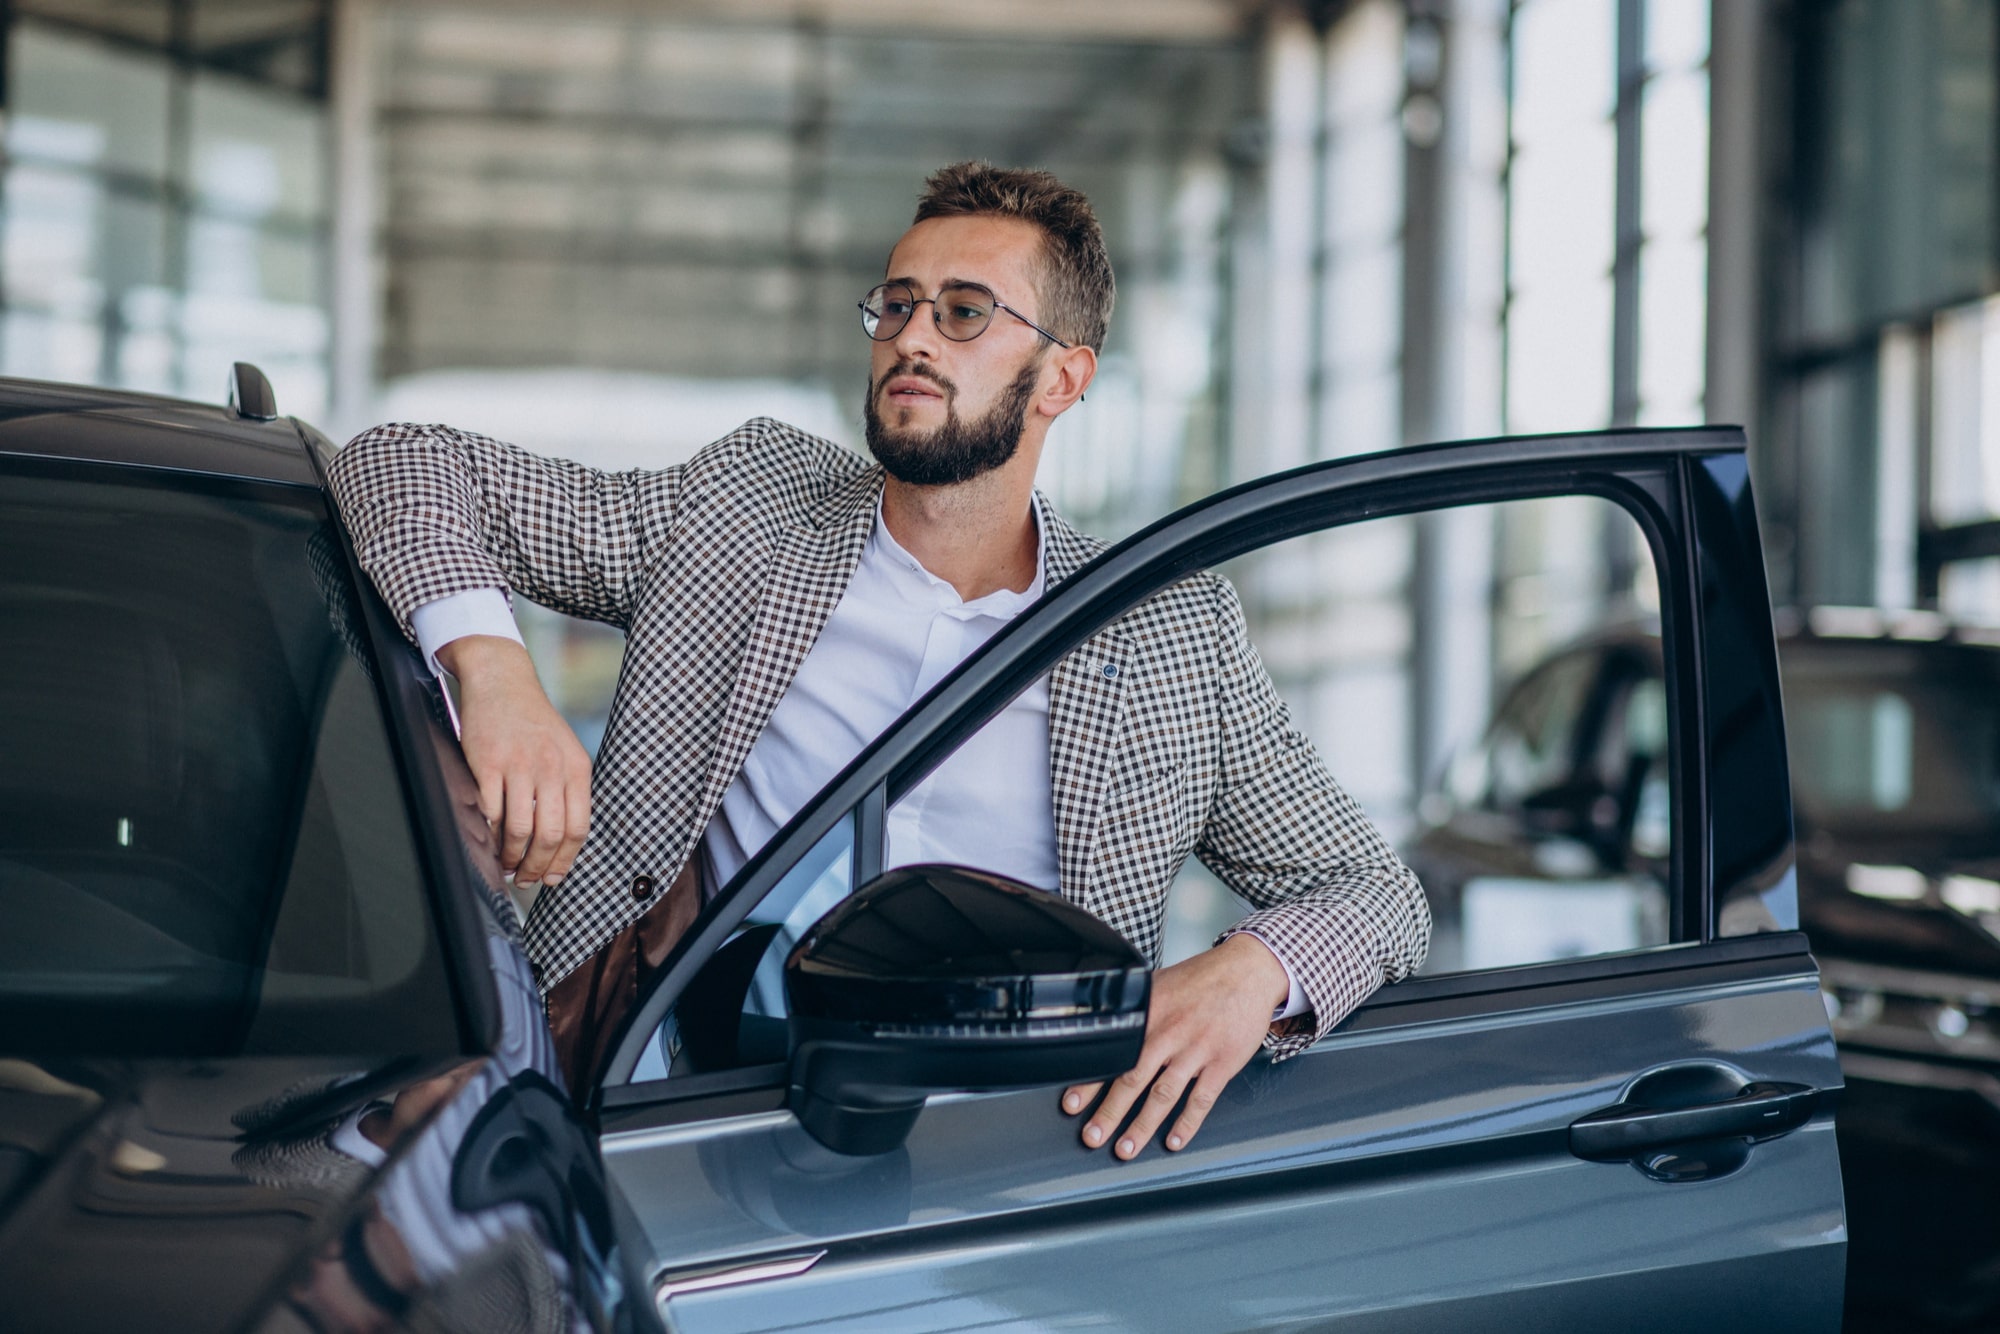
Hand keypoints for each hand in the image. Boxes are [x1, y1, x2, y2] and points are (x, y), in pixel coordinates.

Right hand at [437, 635, 592, 887]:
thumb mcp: (564, 751)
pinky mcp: (488, 763)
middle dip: (537, 866)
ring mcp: (520, 765)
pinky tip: (488, 841)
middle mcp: (552, 767)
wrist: (502, 681)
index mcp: (577, 768)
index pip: (578, 828)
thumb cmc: (533, 723)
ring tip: (506, 865)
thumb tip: (561, 842)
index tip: (553, 878)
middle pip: (551, 834)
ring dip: (512, 856)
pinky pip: (491, 811)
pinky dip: (490, 834)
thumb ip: (567, 790)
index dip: (564, 860)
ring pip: (521, 829)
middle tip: (525, 879)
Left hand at [1062, 933, 1289, 1158]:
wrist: (1248, 970)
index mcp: (1148, 1012)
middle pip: (1132, 1079)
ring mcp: (1196, 1049)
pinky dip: (1187, 1123)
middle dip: (1109, 1112)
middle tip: (1092, 1136)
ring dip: (1142, 1126)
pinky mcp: (1222, 1063)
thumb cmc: (1202, 978)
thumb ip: (1133, 1007)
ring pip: (1163, 1095)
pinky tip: (1174, 1141)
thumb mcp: (1159, 983)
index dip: (1089, 1080)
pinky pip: (1201, 1099)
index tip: (1072, 1103)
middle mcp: (1169, 1032)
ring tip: (1126, 1149)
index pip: (1112, 1051)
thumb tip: (1100, 1021)